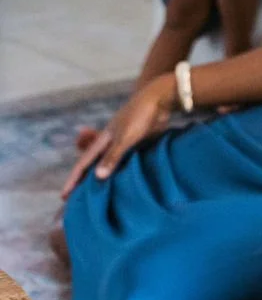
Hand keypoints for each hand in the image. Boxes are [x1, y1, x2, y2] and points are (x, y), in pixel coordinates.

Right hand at [61, 74, 175, 197]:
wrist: (160, 99)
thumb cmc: (141, 116)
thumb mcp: (126, 137)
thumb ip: (112, 156)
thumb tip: (98, 176)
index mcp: (103, 140)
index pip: (84, 164)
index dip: (74, 179)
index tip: (64, 196)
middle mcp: (110, 143)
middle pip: (92, 166)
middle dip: (82, 181)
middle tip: (73, 200)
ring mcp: (123, 143)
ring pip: (107, 165)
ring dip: (100, 179)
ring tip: (94, 195)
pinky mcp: (136, 145)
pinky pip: (123, 163)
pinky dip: (118, 173)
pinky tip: (119, 183)